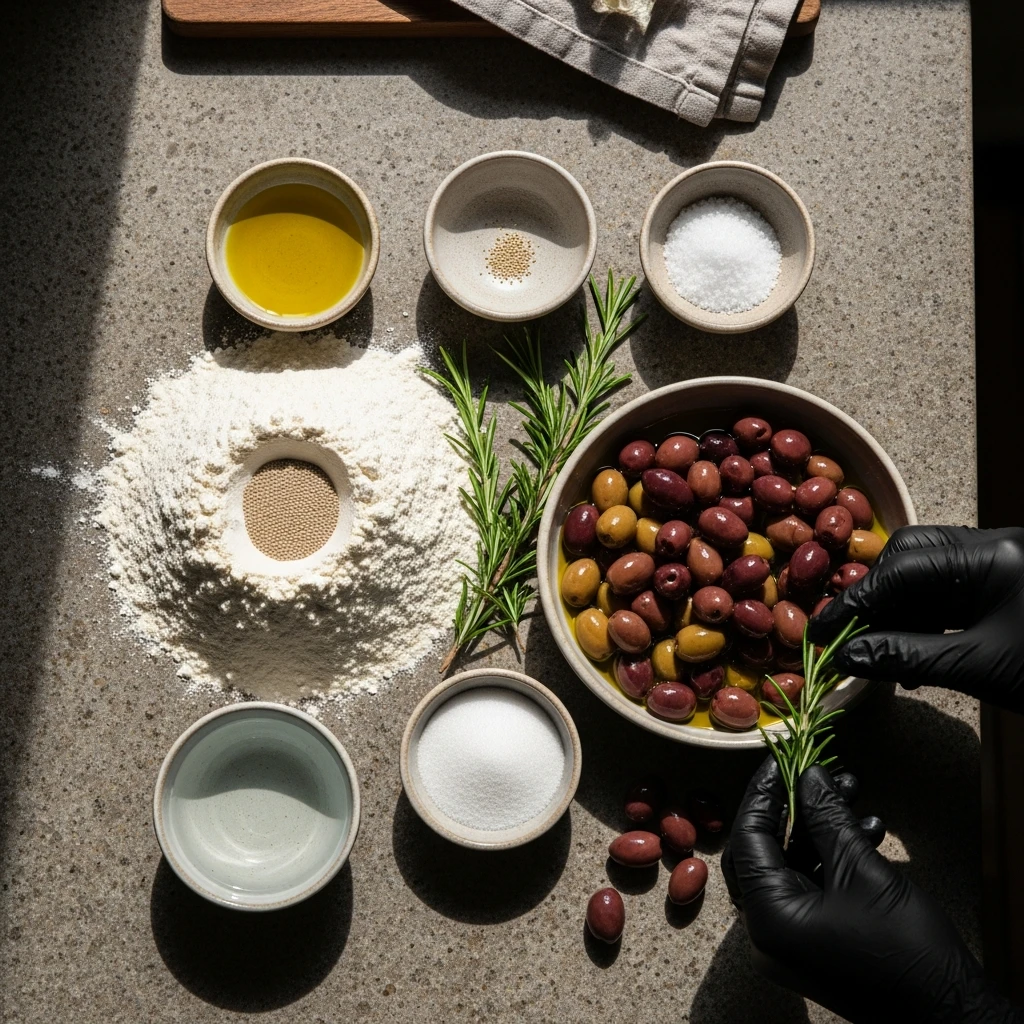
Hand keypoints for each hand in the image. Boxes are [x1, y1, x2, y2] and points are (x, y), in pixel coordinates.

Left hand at [722, 759, 1015, 1023]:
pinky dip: (833, 856)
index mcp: (769, 918)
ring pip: (793, 865)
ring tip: (852, 790)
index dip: (764, 794)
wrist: (951, 1014)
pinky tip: (868, 828)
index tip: (783, 760)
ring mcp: (791, 940)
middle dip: (793, 808)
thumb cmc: (906, 950)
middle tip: (817, 774)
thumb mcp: (863, 871)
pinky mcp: (816, 941)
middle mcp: (768, 932)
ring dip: (821, 827)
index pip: (748, 839)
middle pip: (765, 851)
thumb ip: (827, 818)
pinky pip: (812, 886)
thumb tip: (808, 776)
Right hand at [808, 526, 1023, 712]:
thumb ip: (907, 657)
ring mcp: (1000, 570)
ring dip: (898, 616)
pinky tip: (911, 656)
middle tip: (850, 634)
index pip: (902, 568)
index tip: (822, 631)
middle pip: (911, 558)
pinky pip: (950, 599)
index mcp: (991, 556)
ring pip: (928, 580)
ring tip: (880, 657)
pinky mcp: (1004, 593)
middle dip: (875, 597)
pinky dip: (923, 624)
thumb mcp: (978, 667)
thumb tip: (847, 657)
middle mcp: (993, 551)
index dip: (857, 602)